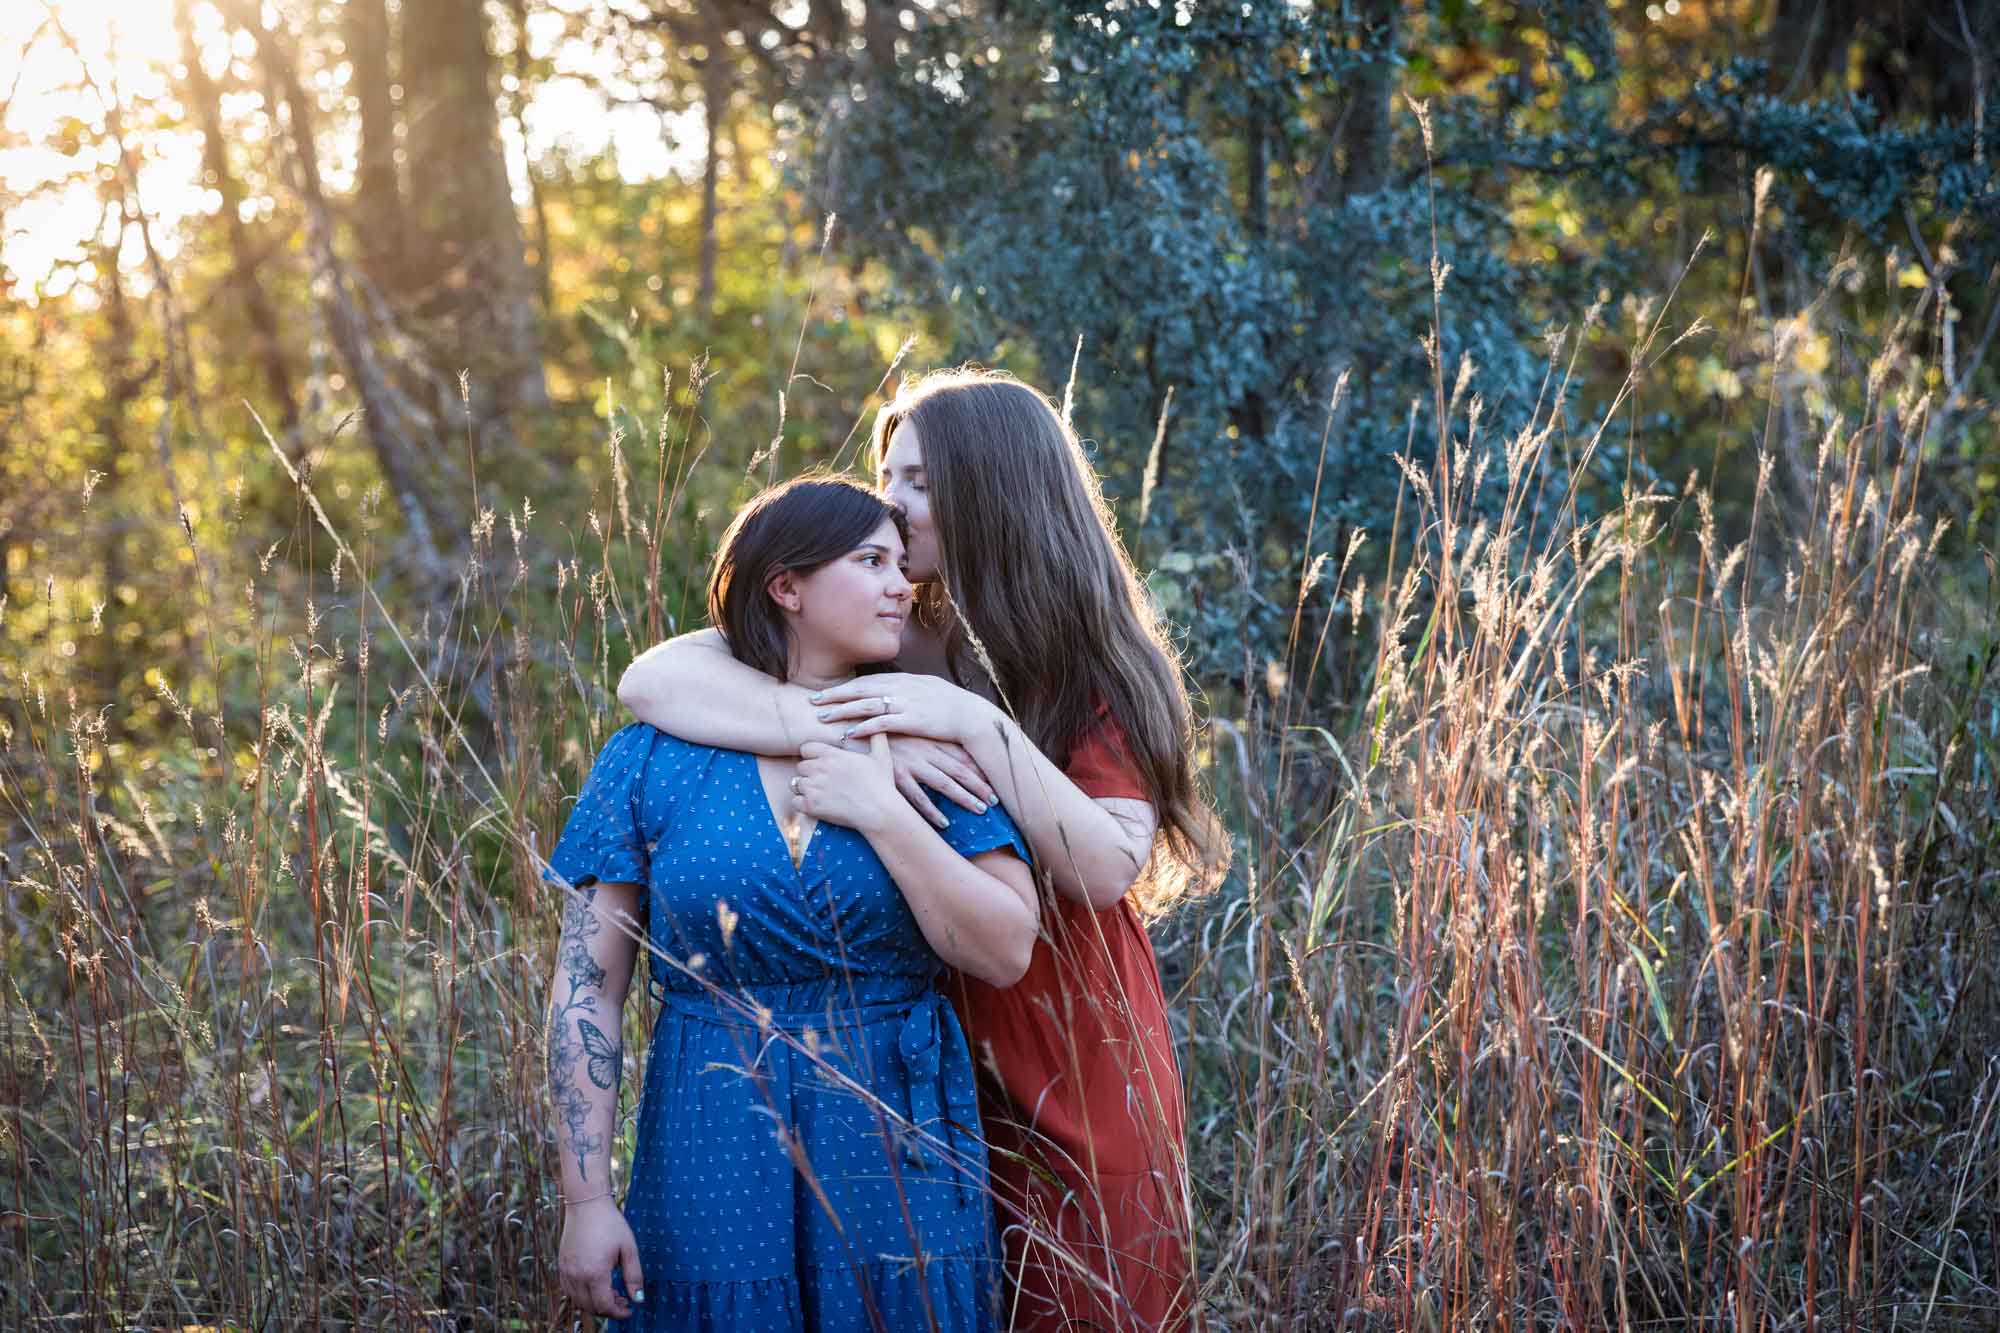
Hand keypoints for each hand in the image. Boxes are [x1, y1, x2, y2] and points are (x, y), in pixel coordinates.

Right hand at [558, 1196, 644, 1318]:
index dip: (619, 1313)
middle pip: (591, 1307)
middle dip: (609, 1309)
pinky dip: (582, 1296)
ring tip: (611, 1293)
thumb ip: (634, 1276)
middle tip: (623, 1300)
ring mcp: (566, 1271)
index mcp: (595, 1272)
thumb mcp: (628, 1249)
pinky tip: (595, 1286)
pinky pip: (569, 1291)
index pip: (605, 1306)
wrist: (586, 1204)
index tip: (629, 1310)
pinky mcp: (562, 1266)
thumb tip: (638, 1299)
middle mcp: (577, 1276)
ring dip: (595, 1304)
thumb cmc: (610, 1223)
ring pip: (579, 1302)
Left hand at [794, 733, 901, 833]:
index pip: (806, 748)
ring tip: (819, 793)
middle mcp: (819, 768)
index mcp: (832, 755)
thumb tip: (879, 727)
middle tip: (822, 781)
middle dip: (809, 773)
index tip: (821, 763)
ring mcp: (813, 787)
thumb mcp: (882, 756)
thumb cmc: (882, 784)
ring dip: (804, 788)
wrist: (879, 811)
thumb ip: (877, 737)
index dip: (812, 755)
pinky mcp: (811, 806)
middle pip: (800, 767)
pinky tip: (815, 805)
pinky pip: (794, 802)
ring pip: (795, 784)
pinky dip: (802, 804)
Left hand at [811, 673, 995, 745]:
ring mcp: (906, 703)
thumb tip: (891, 693)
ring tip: (823, 717)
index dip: (845, 687)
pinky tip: (848, 733)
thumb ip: (908, 690)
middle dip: (835, 695)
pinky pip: (882, 723)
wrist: (973, 717)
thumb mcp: (928, 690)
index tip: (825, 692)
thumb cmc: (952, 707)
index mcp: (905, 681)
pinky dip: (863, 727)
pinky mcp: (912, 720)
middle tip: (813, 700)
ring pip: (866, 704)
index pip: (867, 681)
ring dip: (843, 710)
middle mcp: (902, 688)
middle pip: (861, 689)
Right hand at [886, 736, 996, 829]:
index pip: (962, 754)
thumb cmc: (876, 729)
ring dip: (965, 798)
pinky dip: (933, 812)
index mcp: (928, 738)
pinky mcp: (895, 777)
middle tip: (996, 800)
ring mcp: (910, 764)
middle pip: (960, 770)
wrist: (846, 730)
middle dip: (980, 785)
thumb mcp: (904, 728)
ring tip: (981, 810)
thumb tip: (938, 747)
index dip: (980, 768)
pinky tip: (945, 824)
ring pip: (945, 784)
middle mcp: (924, 751)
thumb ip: (922, 736)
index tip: (995, 779)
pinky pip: (918, 799)